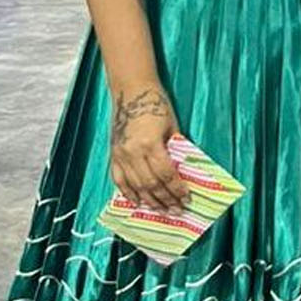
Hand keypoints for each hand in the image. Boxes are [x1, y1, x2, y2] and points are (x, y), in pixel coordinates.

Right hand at [109, 85, 189, 211]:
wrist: (132, 90)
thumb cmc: (156, 105)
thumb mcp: (172, 127)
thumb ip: (175, 150)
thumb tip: (183, 172)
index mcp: (149, 144)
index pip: (166, 174)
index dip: (177, 189)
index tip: (186, 198)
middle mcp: (132, 152)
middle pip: (151, 184)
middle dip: (166, 199)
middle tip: (177, 209)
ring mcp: (120, 154)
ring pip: (136, 186)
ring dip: (150, 200)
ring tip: (162, 210)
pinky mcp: (113, 154)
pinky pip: (119, 179)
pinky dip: (128, 192)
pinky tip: (137, 202)